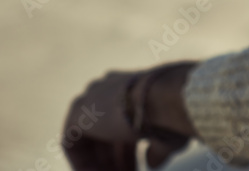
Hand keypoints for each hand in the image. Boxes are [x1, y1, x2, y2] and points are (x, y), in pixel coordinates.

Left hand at [62, 63, 195, 169]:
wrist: (166, 99)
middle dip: (115, 160)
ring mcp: (91, 97)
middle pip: (105, 133)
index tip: (143, 166)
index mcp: (132, 86)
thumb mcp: (168, 134)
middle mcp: (109, 88)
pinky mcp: (77, 112)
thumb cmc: (175, 115)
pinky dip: (84, 164)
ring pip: (89, 140)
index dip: (129, 152)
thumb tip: (151, 163)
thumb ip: (156, 148)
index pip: (123, 122)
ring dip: (100, 164)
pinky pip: (73, 145)